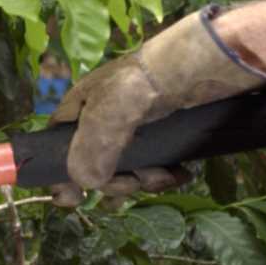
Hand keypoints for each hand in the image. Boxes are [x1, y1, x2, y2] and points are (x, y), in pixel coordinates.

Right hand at [51, 8, 265, 203]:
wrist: (207, 66)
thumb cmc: (150, 80)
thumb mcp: (111, 110)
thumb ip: (91, 147)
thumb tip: (87, 183)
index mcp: (83, 105)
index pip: (58, 143)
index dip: (61, 171)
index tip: (72, 199)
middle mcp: (105, 117)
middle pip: (95, 164)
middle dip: (114, 182)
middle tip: (133, 184)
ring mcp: (136, 127)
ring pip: (127, 169)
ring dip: (143, 181)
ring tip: (164, 175)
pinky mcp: (164, 134)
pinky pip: (154, 165)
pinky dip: (163, 175)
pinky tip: (180, 174)